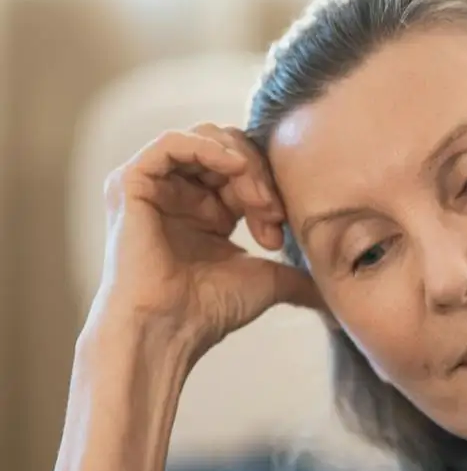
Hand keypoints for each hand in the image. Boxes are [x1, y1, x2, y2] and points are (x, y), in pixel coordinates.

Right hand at [94, 121, 321, 359]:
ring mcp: (152, 187)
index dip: (269, 188)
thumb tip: (331, 290)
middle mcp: (177, 194)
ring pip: (205, 141)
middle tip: (274, 211)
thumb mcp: (265, 280)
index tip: (281, 224)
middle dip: (259, 174)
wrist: (169, 329)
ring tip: (257, 199)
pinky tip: (233, 167)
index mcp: (204, 211)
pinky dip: (207, 147)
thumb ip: (296, 275)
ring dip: (240, 163)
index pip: (244, 172)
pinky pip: (172, 142)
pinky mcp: (130, 182)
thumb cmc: (207, 311)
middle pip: (227, 150)